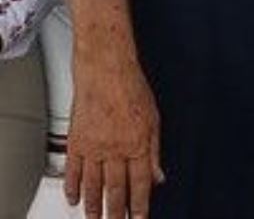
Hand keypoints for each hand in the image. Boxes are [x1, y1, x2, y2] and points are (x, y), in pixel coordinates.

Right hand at [64, 54, 161, 218]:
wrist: (105, 70)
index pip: (140, 184)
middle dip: (116, 212)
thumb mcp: (154, 119)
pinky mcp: (76, 142)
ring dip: (94, 206)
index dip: (140, 205)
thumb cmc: (132, 88)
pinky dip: (73, 187)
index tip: (139, 218)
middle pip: (115, 189)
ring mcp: (94, 147)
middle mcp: (115, 148)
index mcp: (138, 143)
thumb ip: (155, 151)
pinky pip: (74, 171)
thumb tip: (159, 176)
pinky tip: (75, 198)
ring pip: (93, 185)